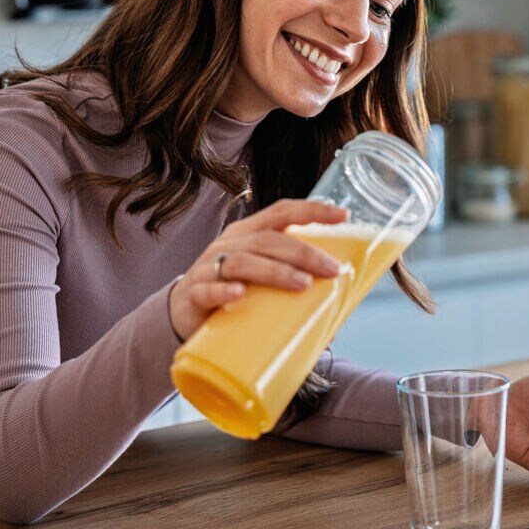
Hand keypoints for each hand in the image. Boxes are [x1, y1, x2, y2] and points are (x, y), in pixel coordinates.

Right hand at [168, 199, 347, 339]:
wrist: (185, 314)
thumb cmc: (232, 291)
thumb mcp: (262, 281)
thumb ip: (292, 290)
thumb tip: (333, 318)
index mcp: (249, 233)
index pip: (282, 212)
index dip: (312, 210)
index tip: (343, 215)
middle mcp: (230, 243)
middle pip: (268, 239)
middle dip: (303, 252)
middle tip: (332, 269)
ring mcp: (209, 266)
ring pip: (243, 261)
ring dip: (275, 271)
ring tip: (302, 284)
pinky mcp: (194, 293)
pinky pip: (208, 288)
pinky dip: (224, 290)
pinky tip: (240, 294)